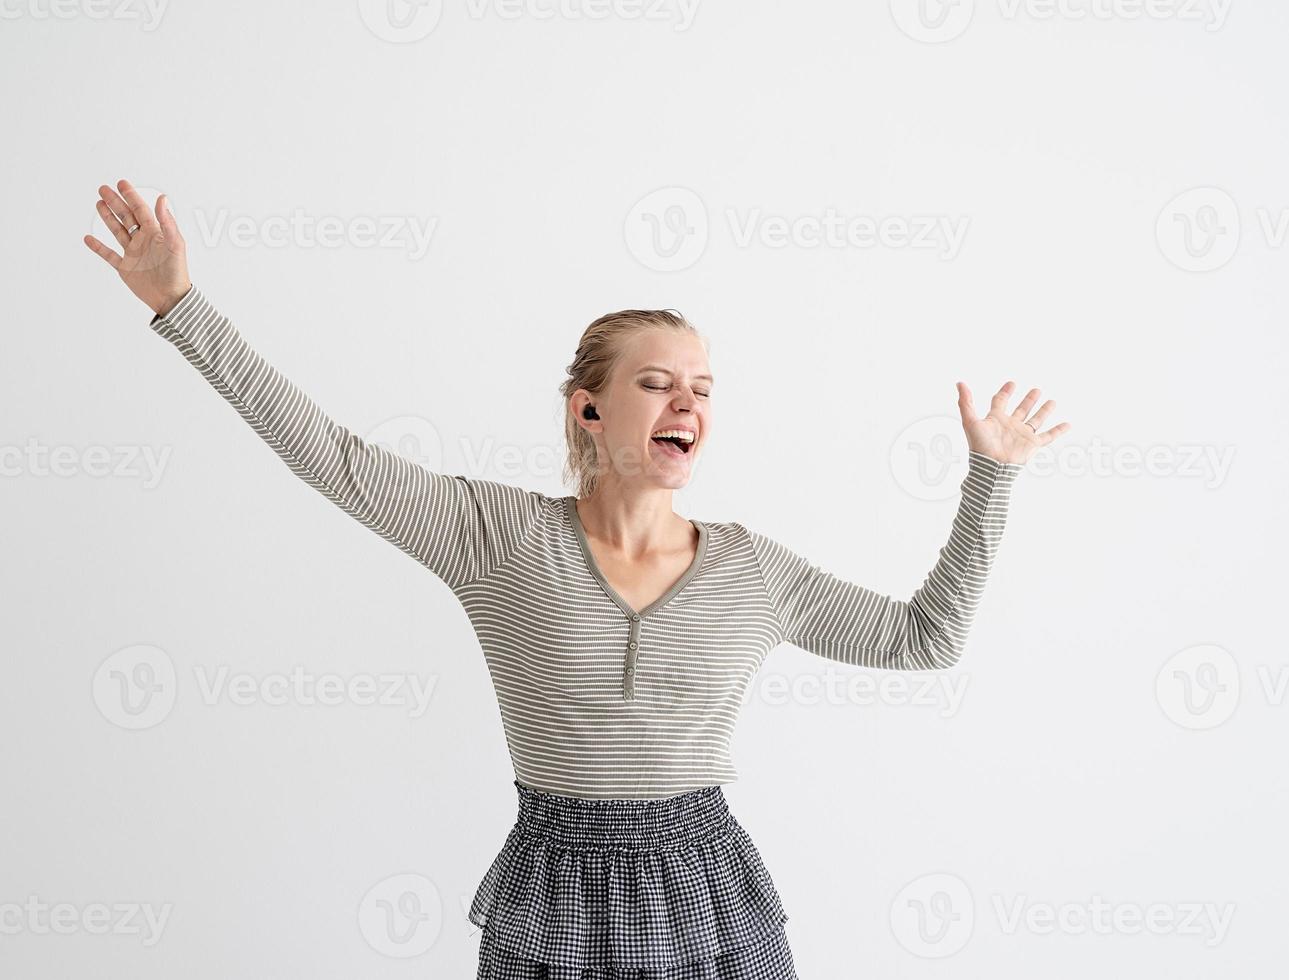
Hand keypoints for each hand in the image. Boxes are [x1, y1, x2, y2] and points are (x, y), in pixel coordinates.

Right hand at [83, 178, 190, 316]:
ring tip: (99, 203)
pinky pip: (109, 255)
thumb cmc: (177, 271)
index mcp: (155, 234)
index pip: (141, 210)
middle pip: (127, 217)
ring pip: (118, 231)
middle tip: (103, 189)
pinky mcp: (125, 268)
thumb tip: (162, 198)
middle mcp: (143, 241)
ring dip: (108, 218)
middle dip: (116, 203)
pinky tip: (88, 238)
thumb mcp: (175, 244)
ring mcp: (133, 254)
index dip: (131, 196)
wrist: (171, 298)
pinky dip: (98, 247)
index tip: (121, 183)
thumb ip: (167, 222)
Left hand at [955, 380, 1069, 465]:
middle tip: (1037, 389)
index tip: (1012, 383)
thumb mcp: (970, 421)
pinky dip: (1059, 430)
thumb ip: (966, 402)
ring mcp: (1022, 435)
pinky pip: (1048, 436)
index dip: (1005, 392)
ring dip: (1044, 411)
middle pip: (1021, 409)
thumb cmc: (979, 446)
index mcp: (996, 419)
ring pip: (1036, 420)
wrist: (991, 467)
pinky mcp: (1032, 444)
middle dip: (1029, 400)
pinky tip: (1068, 424)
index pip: (1001, 401)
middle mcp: (1010, 425)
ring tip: (1052, 401)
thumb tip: (960, 383)